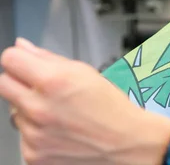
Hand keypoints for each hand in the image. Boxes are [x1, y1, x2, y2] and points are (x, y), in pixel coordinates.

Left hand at [0, 38, 169, 164]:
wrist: (126, 144)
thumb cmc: (111, 108)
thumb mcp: (85, 72)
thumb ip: (49, 59)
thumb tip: (23, 47)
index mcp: (53, 81)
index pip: (10, 59)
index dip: (19, 59)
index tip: (25, 63)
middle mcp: (39, 108)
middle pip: (4, 84)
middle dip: (19, 81)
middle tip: (40, 87)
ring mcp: (33, 134)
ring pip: (14, 111)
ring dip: (29, 109)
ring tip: (58, 113)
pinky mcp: (32, 155)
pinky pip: (22, 135)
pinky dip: (36, 131)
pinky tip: (58, 130)